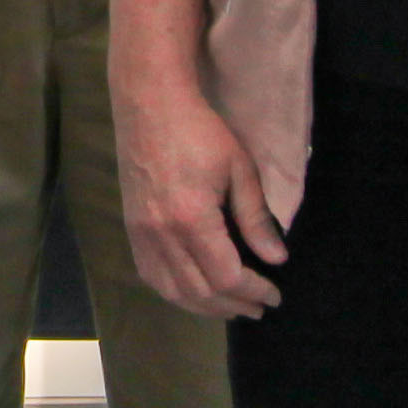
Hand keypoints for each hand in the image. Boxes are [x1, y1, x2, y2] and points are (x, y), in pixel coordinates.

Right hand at [116, 63, 286, 319]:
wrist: (148, 101)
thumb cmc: (199, 129)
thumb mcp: (239, 168)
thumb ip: (256, 217)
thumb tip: (276, 258)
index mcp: (191, 218)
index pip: (226, 277)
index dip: (254, 291)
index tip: (275, 293)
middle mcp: (161, 233)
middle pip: (200, 291)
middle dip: (234, 305)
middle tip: (259, 306)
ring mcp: (140, 232)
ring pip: (172, 290)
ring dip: (205, 306)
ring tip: (231, 305)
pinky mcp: (131, 226)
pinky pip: (151, 274)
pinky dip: (175, 292)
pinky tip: (194, 290)